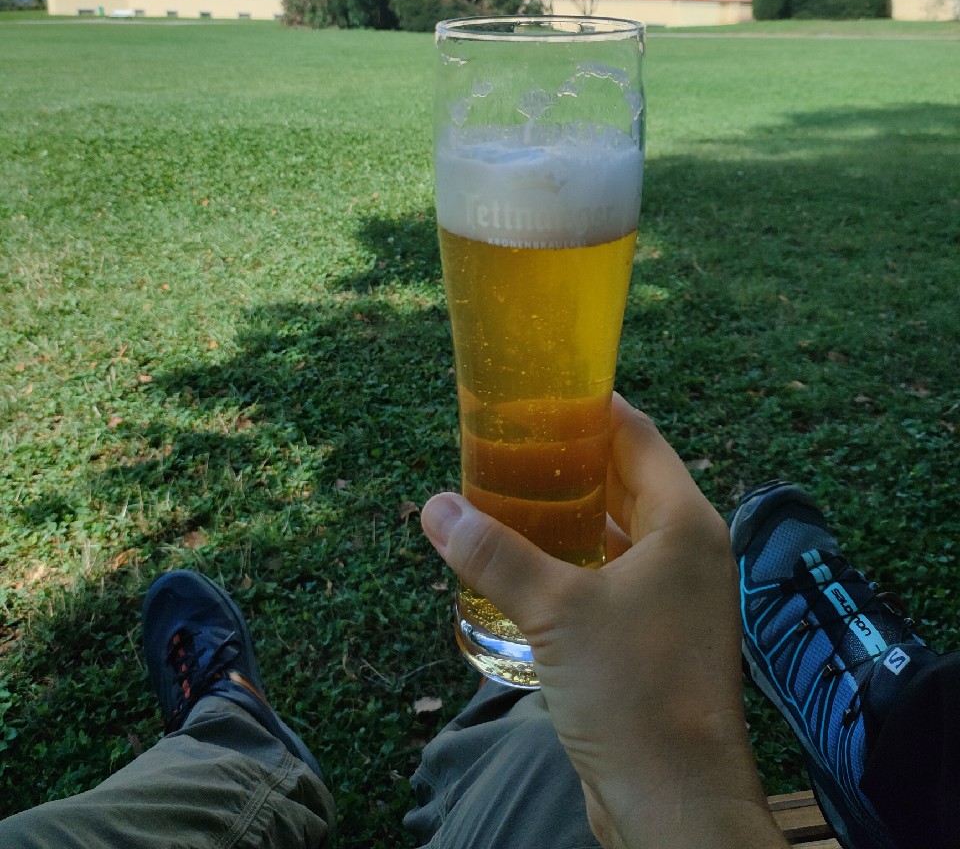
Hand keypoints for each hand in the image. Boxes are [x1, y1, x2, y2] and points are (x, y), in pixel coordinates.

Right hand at [420, 395, 785, 848]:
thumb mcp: (555, 611)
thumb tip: (434, 506)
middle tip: (510, 444)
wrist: (673, 804)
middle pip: (628, 481)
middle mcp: (689, 552)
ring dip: (571, 516)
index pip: (639, 436)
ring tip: (508, 497)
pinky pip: (614, 579)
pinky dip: (576, 563)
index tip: (542, 390)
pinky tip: (528, 567)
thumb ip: (494, 553)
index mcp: (686, 523)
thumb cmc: (633, 692)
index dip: (593, 407)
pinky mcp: (658, 639)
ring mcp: (677, 598)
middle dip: (572, 462)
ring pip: (620, 533)